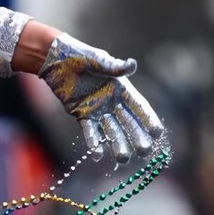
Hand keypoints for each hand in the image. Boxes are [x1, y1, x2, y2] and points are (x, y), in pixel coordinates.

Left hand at [39, 33, 163, 162]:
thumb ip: (114, 66)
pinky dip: (94, 142)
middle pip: (128, 123)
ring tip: (123, 159)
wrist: (56, 59)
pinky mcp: (81, 114)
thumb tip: (132, 64)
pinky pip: (90, 131)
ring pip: (111, 131)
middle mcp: (112, 102)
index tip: (158, 133)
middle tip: (144, 152)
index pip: (139, 106)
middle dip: (137, 137)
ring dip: (118, 144)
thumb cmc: (80, 55)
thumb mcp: (98, 60)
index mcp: (121, 88)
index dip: (148, 119)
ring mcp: (97, 110)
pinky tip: (97, 154)